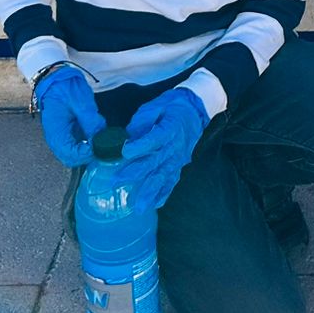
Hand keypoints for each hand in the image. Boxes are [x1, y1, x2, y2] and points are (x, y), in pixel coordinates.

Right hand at [34, 66, 104, 166]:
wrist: (54, 77)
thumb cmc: (64, 86)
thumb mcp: (80, 101)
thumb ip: (90, 120)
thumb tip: (101, 136)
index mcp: (56, 131)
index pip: (70, 154)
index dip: (87, 153)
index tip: (100, 143)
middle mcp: (55, 138)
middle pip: (71, 159)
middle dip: (88, 155)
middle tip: (102, 143)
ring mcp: (60, 137)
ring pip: (74, 155)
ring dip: (88, 150)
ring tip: (99, 136)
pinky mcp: (66, 133)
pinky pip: (76, 146)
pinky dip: (87, 143)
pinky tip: (95, 132)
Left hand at [114, 87, 207, 208]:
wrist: (195, 111)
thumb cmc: (172, 107)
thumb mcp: (156, 105)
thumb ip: (142, 120)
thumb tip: (127, 136)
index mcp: (169, 128)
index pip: (154, 138)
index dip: (140, 146)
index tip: (124, 151)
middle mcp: (174, 147)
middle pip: (155, 161)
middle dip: (135, 173)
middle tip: (117, 182)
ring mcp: (177, 158)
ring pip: (163, 177)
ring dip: (150, 192)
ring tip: (138, 207)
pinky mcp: (179, 165)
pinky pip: (171, 181)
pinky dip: (164, 193)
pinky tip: (155, 204)